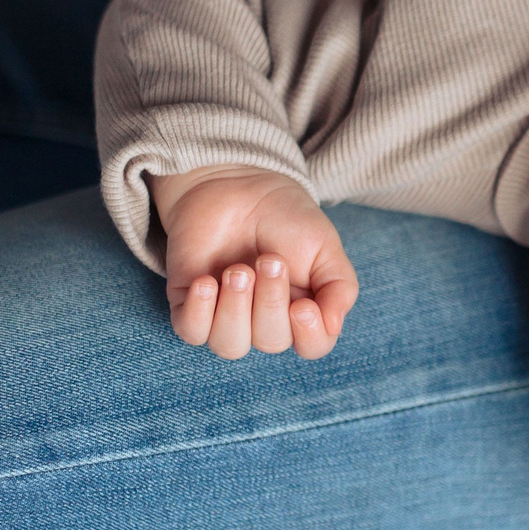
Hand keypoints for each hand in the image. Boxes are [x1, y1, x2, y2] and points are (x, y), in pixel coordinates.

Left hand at [148, 165, 359, 359]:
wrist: (237, 183)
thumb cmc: (284, 216)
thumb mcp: (325, 245)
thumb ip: (339, 288)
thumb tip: (332, 326)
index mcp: (301, 311)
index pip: (312, 346)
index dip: (309, 335)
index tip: (302, 306)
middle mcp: (263, 320)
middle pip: (271, 342)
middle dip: (271, 302)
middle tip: (269, 260)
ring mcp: (224, 314)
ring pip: (230, 344)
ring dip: (235, 308)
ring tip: (237, 270)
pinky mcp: (189, 302)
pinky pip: (191, 331)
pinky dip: (199, 311)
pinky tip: (205, 281)